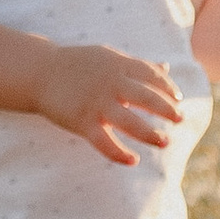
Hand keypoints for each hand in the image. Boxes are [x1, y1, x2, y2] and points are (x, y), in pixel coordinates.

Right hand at [33, 39, 186, 163]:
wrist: (40, 72)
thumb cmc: (78, 65)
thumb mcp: (108, 58)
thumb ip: (138, 66)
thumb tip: (167, 69)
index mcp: (116, 65)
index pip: (150, 74)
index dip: (167, 87)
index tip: (178, 99)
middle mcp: (109, 83)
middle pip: (146, 97)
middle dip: (166, 109)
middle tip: (180, 119)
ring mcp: (96, 104)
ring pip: (131, 123)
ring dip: (151, 135)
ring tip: (165, 141)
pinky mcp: (83, 123)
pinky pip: (105, 143)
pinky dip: (120, 154)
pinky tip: (133, 160)